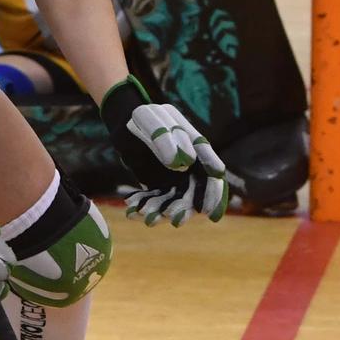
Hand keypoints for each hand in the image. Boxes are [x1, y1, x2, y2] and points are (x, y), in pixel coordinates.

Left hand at [98, 75, 226, 225]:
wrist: (125, 124)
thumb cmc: (142, 118)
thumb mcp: (151, 121)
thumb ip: (166, 139)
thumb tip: (185, 162)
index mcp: (195, 145)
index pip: (210, 168)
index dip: (214, 191)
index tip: (211, 210)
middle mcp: (190, 164)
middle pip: (196, 191)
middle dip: (186, 209)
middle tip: (174, 220)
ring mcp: (175, 177)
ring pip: (174, 200)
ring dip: (162, 211)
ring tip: (148, 218)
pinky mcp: (159, 186)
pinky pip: (155, 200)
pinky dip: (144, 207)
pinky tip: (132, 211)